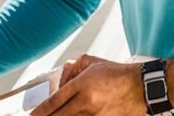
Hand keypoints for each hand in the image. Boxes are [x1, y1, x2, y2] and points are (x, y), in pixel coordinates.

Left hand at [31, 56, 145, 115]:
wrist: (142, 87)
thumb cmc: (117, 74)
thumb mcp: (93, 62)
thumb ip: (73, 69)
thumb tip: (60, 82)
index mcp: (83, 84)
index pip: (55, 101)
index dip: (40, 111)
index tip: (32, 115)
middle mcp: (87, 101)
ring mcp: (96, 115)